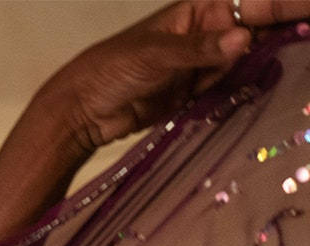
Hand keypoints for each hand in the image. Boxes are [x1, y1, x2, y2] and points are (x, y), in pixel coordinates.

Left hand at [46, 1, 309, 155]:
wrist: (81, 112)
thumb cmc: (111, 70)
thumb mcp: (154, 55)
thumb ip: (198, 50)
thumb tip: (244, 39)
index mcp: (204, 8)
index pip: (259, 1)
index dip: (291, 4)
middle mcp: (213, 30)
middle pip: (266, 26)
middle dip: (292, 29)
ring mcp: (210, 62)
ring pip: (257, 56)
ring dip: (279, 58)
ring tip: (304, 58)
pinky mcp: (202, 92)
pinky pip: (238, 86)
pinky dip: (255, 86)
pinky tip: (277, 85)